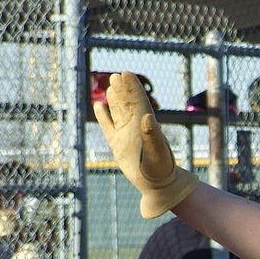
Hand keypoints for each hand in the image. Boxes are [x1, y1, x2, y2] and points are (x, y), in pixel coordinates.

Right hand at [92, 72, 198, 217]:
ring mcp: (126, 135)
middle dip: (123, 89)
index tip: (126, 72)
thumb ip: (152, 136)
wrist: (156, 185)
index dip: (133, 87)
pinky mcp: (117, 144)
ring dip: (114, 98)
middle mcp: (136, 127)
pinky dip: (103, 116)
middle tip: (117, 75)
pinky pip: (108, 126)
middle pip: (127, 103)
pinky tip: (99, 105)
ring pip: (118, 112)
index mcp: (146, 125)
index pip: (138, 101)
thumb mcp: (157, 153)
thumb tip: (148, 117)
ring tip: (112, 84)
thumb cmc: (160, 170)